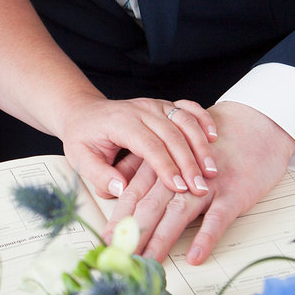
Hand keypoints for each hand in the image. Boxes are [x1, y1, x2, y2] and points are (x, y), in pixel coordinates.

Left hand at [60, 94, 217, 203]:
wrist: (84, 112)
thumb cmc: (84, 136)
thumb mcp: (80, 158)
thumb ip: (99, 175)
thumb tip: (121, 189)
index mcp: (120, 122)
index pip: (148, 144)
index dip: (166, 166)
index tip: (179, 187)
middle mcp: (141, 109)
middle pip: (172, 134)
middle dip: (189, 162)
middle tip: (201, 186)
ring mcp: (154, 105)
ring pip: (184, 120)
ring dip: (201, 145)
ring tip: (212, 170)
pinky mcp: (164, 105)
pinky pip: (188, 108)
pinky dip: (203, 120)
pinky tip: (214, 137)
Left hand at [106, 102, 294, 264]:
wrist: (255, 122)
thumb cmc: (210, 140)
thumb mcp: (165, 145)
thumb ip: (139, 165)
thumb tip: (116, 189)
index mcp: (161, 156)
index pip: (133, 190)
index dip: (118, 216)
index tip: (107, 240)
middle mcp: (179, 167)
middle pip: (151, 202)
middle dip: (134, 232)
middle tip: (121, 257)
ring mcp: (206, 180)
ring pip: (179, 210)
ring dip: (162, 237)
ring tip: (149, 260)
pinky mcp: (232, 189)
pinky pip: (218, 216)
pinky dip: (206, 236)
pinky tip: (196, 255)